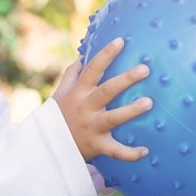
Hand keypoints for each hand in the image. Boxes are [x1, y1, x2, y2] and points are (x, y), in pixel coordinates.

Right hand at [53, 38, 151, 161]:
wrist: (46, 148)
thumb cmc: (57, 117)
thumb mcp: (59, 94)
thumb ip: (71, 75)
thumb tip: (82, 56)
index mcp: (78, 92)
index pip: (92, 69)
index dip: (106, 55)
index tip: (120, 41)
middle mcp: (85, 108)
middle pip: (107, 90)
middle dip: (126, 79)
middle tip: (145, 69)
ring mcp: (91, 127)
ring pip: (113, 118)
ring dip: (131, 111)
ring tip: (149, 102)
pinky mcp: (97, 146)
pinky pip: (115, 151)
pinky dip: (130, 153)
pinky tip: (145, 151)